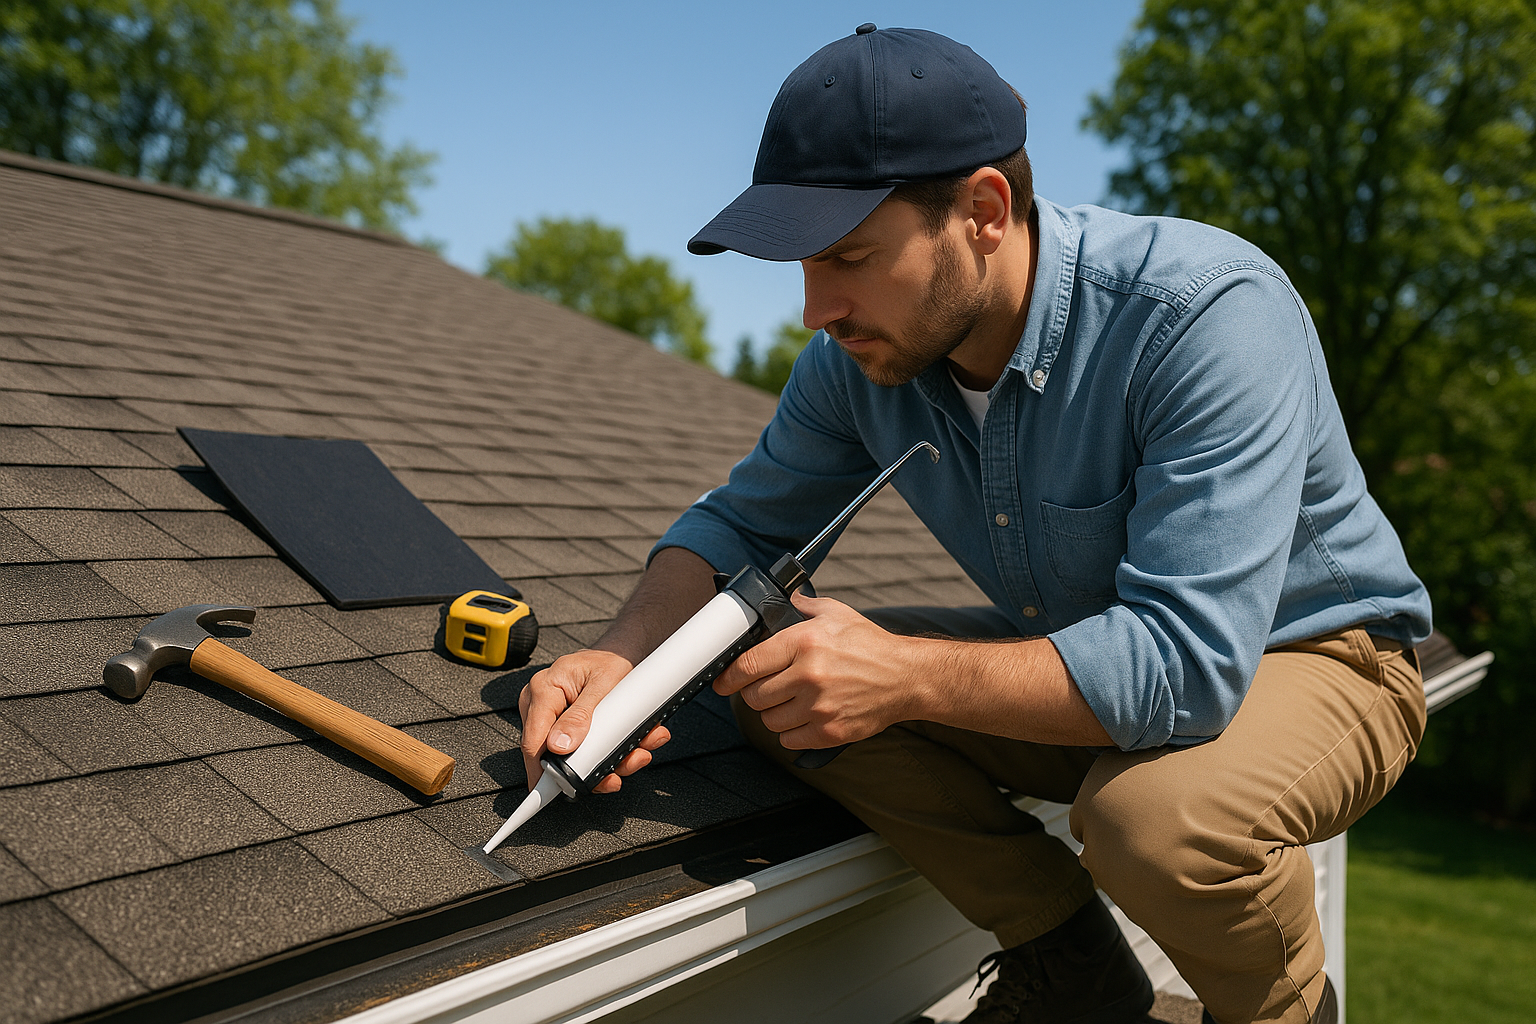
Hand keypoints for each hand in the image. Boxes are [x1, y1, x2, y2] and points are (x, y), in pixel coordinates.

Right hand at [518, 648, 670, 793]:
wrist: (619, 655)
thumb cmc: (611, 661)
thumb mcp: (604, 683)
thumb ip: (581, 714)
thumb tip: (559, 746)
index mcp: (544, 689)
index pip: (534, 740)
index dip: (543, 771)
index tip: (557, 791)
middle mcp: (541, 705)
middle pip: (554, 755)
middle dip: (591, 768)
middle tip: (618, 772)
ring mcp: (552, 718)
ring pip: (573, 757)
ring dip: (607, 763)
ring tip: (635, 755)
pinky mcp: (565, 728)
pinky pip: (582, 751)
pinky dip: (608, 755)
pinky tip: (632, 750)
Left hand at [713, 592, 926, 749]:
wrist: (907, 677)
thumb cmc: (871, 646)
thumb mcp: (836, 614)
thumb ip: (802, 607)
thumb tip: (778, 601)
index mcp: (804, 642)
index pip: (748, 664)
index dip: (729, 675)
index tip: (723, 681)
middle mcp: (809, 675)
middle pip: (754, 696)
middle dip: (755, 692)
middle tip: (767, 687)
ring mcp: (819, 707)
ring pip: (769, 720)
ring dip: (774, 713)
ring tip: (790, 701)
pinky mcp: (829, 732)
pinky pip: (789, 740)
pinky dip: (791, 732)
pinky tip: (803, 717)